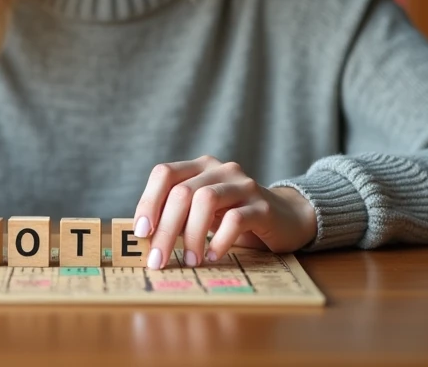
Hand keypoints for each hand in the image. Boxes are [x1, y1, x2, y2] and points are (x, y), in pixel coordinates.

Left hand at [132, 155, 316, 268]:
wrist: (286, 218)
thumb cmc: (234, 217)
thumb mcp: (203, 213)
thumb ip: (177, 218)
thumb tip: (144, 239)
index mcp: (200, 167)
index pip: (164, 173)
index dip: (148, 201)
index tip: (140, 233)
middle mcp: (220, 170)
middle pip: (182, 192)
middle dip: (165, 229)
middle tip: (158, 260)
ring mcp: (243, 184)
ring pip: (206, 200)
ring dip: (192, 235)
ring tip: (190, 261)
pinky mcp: (263, 206)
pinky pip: (236, 219)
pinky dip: (220, 240)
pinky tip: (214, 256)